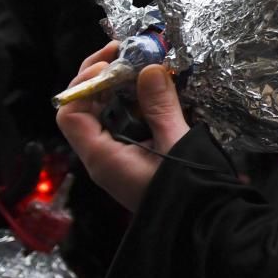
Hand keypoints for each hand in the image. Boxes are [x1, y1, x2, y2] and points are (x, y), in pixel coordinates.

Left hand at [55, 42, 189, 211]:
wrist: (206, 225)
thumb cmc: (189, 190)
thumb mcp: (177, 144)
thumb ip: (161, 106)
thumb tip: (148, 68)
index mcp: (103, 157)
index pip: (71, 113)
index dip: (85, 84)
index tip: (113, 62)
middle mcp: (102, 158)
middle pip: (82, 110)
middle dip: (100, 78)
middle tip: (126, 52)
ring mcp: (117, 160)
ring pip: (102, 116)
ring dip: (117, 88)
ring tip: (141, 65)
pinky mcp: (133, 160)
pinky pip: (120, 126)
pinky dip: (130, 104)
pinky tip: (152, 91)